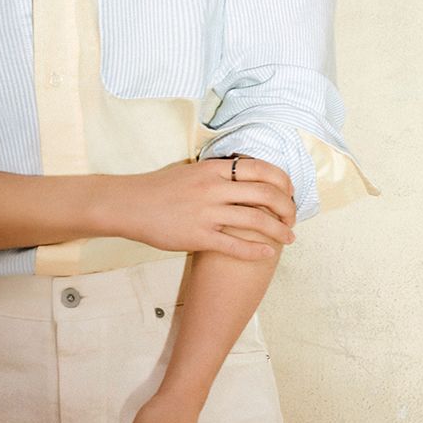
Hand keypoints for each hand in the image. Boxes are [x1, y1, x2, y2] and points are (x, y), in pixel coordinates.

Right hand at [111, 156, 297, 260]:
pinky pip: (235, 245)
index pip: (261, 169)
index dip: (283, 181)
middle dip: (288, 207)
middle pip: (266, 194)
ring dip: (279, 230)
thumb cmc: (159, 189)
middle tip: (293, 217)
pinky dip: (256, 250)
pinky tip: (268, 253)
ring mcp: (206, 213)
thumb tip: (242, 174)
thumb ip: (217, 173)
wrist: (129, 204)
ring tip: (289, 237)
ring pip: (256, 220)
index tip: (290, 192)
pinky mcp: (198, 236)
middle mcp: (213, 188)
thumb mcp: (191, 171)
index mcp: (214, 169)